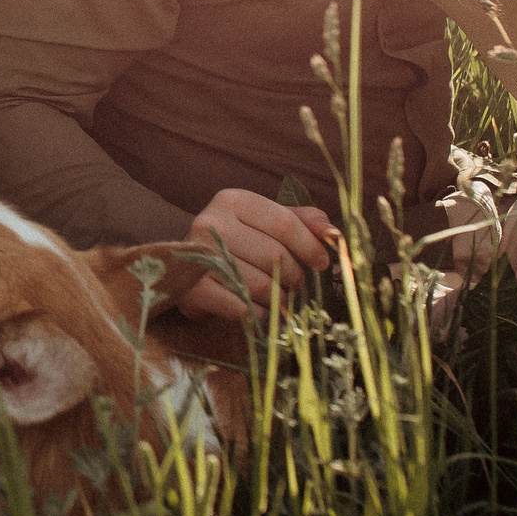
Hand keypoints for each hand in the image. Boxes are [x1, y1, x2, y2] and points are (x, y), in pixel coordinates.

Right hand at [149, 190, 336, 322]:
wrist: (183, 271)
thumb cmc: (234, 246)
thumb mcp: (264, 224)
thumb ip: (300, 222)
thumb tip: (333, 233)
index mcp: (233, 200)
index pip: (285, 223)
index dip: (311, 247)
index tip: (322, 263)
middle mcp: (212, 222)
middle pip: (276, 255)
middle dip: (295, 277)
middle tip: (295, 286)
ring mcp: (198, 256)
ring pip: (262, 285)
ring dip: (279, 299)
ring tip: (278, 299)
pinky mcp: (192, 288)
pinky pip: (241, 308)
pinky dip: (258, 315)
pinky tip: (258, 312)